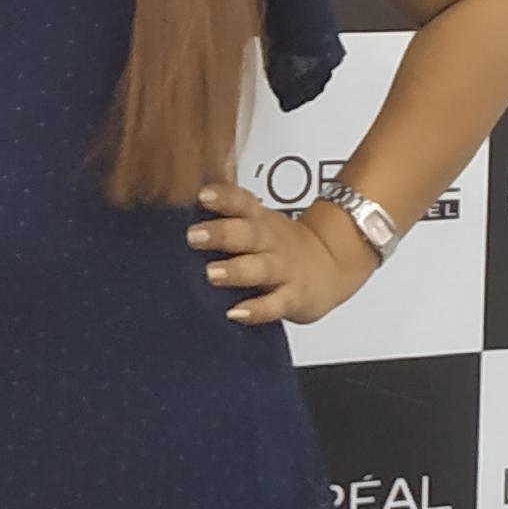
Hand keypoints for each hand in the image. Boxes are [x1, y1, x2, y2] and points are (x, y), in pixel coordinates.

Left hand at [186, 181, 378, 327]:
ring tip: (211, 274)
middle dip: (222, 233)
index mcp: (260, 220)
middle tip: (194, 236)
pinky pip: (275, 305)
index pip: (241, 202)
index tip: (203, 195)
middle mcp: (271, 242)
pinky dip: (256, 310)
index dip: (223, 197)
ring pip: (260, 268)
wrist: (333, 264)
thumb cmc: (281, 245)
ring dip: (235, 270)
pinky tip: (236, 313)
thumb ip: (227, 216)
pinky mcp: (293, 297)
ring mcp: (284, 270)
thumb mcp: (259, 223)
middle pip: (248, 233)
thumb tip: (174, 210)